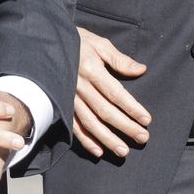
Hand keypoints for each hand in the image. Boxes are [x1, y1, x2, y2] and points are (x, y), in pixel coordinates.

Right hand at [72, 27, 150, 158]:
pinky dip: (85, 140)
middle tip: (143, 138)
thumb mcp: (100, 44)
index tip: (146, 120)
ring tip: (123, 151)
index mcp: (92, 70)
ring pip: (90, 123)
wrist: (47, 42)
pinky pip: (73, 126)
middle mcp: (80, 87)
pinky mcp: (61, 105)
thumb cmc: (77, 42)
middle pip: (105, 111)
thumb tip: (141, 70)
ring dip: (107, 138)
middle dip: (125, 127)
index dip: (132, 108)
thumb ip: (120, 60)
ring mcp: (69, 98)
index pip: (116, 93)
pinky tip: (98, 151)